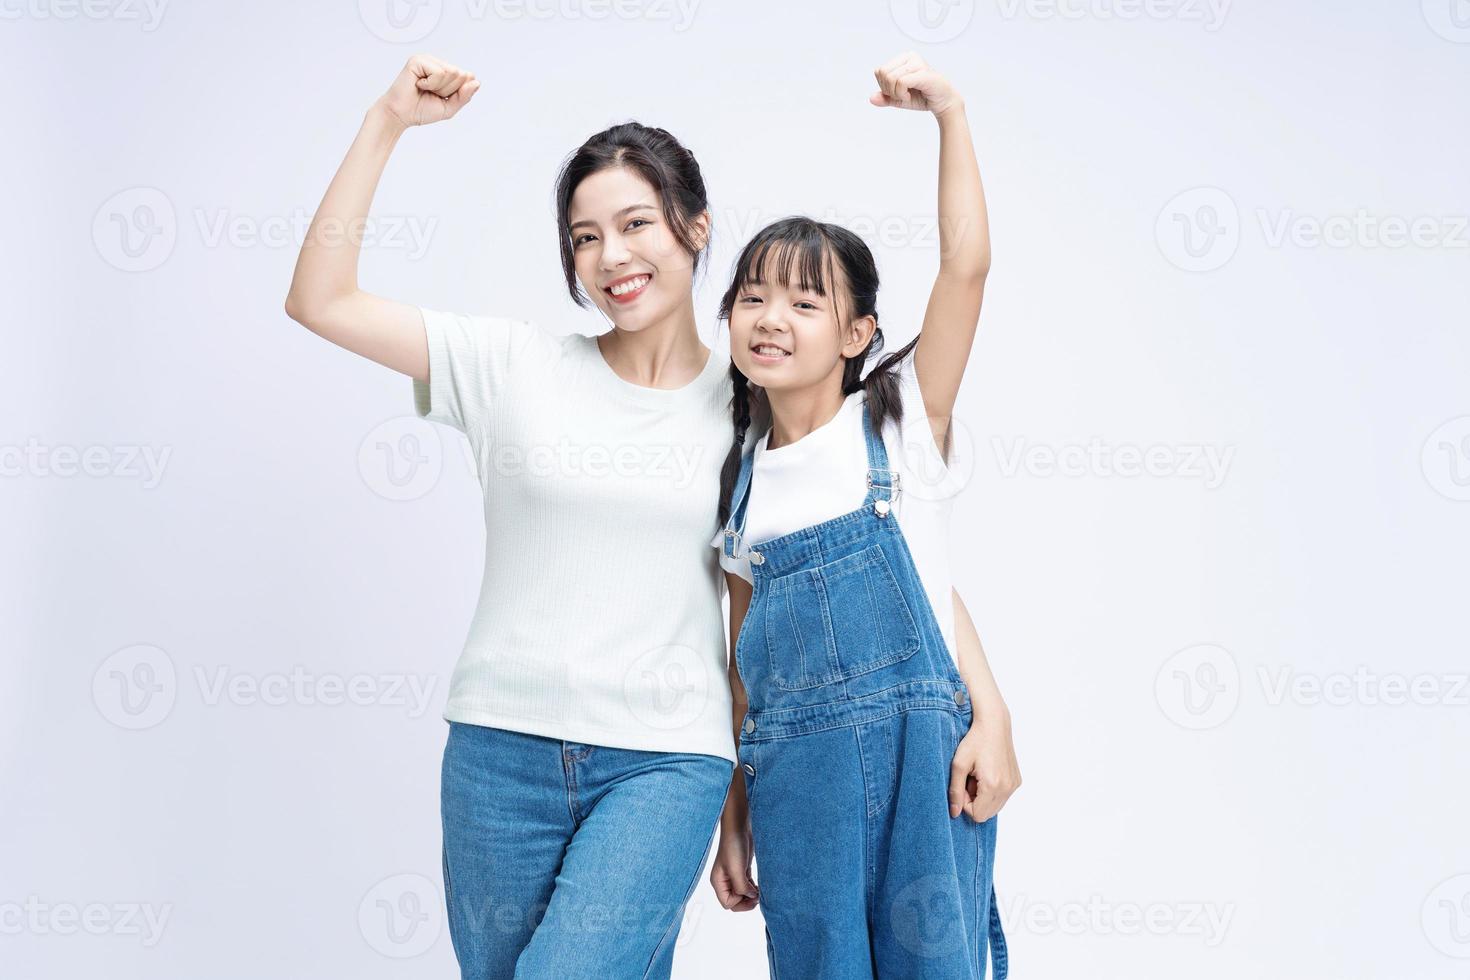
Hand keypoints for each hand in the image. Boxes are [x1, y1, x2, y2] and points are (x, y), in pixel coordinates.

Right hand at [376, 53, 479, 128]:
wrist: (401, 115)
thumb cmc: (421, 110)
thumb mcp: (449, 107)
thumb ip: (464, 96)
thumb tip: (476, 82)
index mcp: (446, 71)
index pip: (468, 77)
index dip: (458, 93)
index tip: (441, 97)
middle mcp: (438, 63)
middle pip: (460, 74)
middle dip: (448, 90)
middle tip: (431, 94)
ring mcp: (427, 59)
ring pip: (451, 72)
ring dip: (439, 88)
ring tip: (425, 89)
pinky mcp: (418, 60)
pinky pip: (438, 72)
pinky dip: (430, 84)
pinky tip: (419, 84)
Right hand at [709, 825, 758, 910]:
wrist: (739, 827)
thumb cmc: (734, 846)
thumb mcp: (736, 869)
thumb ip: (741, 887)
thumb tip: (750, 897)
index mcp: (718, 882)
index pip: (727, 903)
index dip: (740, 902)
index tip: (750, 893)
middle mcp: (725, 881)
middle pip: (735, 901)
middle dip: (746, 901)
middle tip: (757, 896)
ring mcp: (733, 876)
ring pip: (742, 895)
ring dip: (751, 896)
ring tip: (759, 890)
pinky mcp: (742, 871)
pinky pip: (747, 886)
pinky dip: (753, 889)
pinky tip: (759, 886)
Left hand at [869, 51, 961, 116]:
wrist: (942, 102)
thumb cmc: (922, 97)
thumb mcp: (898, 99)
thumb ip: (885, 98)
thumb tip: (871, 98)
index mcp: (903, 58)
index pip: (879, 71)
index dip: (884, 86)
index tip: (898, 91)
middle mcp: (909, 56)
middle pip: (883, 73)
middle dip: (889, 90)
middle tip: (902, 94)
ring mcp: (917, 62)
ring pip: (890, 77)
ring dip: (896, 93)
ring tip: (907, 94)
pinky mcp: (923, 72)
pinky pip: (901, 82)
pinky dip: (901, 94)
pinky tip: (910, 96)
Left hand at [948, 706, 1020, 822]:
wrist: (994, 724)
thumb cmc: (974, 741)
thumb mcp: (958, 765)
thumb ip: (955, 791)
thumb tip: (954, 814)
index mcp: (993, 785)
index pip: (977, 815)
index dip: (965, 804)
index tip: (962, 785)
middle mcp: (1007, 788)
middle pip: (987, 814)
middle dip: (974, 802)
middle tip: (970, 781)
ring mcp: (1014, 785)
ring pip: (995, 807)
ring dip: (983, 797)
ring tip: (978, 776)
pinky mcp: (1017, 781)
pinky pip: (1002, 797)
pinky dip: (992, 791)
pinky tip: (987, 773)